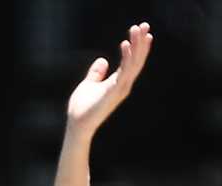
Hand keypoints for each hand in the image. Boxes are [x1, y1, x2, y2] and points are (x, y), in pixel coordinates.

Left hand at [67, 21, 153, 136]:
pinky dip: (126, 57)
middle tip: (144, 25)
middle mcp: (123, 85)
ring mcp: (120, 89)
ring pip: (133, 63)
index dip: (138, 47)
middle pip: (136, 60)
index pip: (132, 62)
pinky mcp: (114, 92)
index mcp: (118, 83)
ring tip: (138, 29)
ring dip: (137, 45)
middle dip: (141, 42)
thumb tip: (102, 60)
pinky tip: (125, 44)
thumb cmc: (82, 108)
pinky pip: (124, 71)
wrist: (77, 125)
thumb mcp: (89, 84)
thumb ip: (96, 73)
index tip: (141, 32)